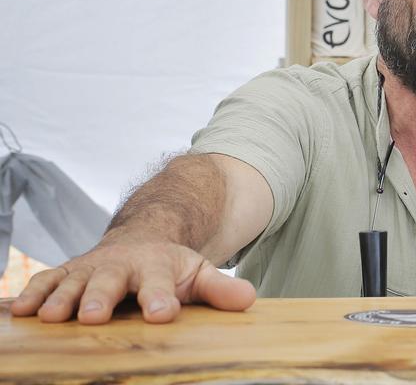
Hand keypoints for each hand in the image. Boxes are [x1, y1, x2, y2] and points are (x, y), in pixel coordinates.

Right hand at [9, 235, 255, 324]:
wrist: (140, 240)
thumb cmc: (169, 267)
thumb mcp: (198, 273)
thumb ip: (220, 288)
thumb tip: (249, 299)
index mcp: (156, 267)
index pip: (161, 285)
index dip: (161, 299)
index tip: (162, 314)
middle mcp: (120, 267)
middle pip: (110, 282)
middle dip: (101, 297)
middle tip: (93, 315)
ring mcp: (90, 270)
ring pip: (72, 282)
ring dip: (61, 299)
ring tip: (52, 317)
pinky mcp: (65, 275)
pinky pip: (43, 282)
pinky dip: (30, 295)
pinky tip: (18, 312)